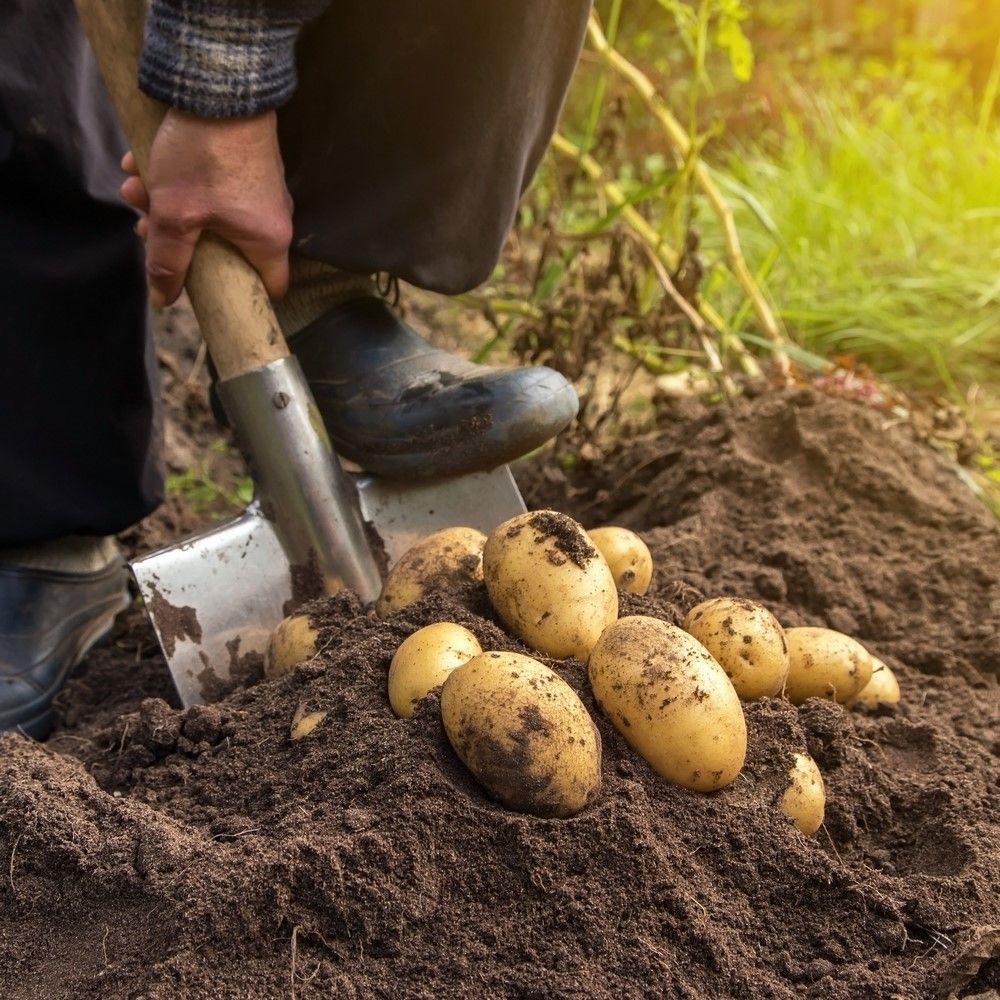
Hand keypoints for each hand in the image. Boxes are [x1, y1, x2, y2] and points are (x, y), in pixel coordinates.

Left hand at [120, 109, 292, 307]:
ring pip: (214, 213)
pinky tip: (144, 164)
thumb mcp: (176, 215)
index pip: (270, 286)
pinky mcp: (249, 161)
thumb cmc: (204, 159)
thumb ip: (167, 260)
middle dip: (181, 242)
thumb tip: (163, 300)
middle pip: (228, 249)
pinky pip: (214, 185)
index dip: (241, 295)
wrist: (219, 86)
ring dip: (171, 206)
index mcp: (269, 239)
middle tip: (146, 229)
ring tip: (135, 189)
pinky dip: (181, 181)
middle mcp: (275, 216)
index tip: (209, 292)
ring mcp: (264, 187)